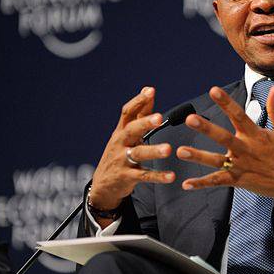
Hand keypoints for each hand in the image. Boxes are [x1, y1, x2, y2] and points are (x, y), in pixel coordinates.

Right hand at [89, 87, 174, 224]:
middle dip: (144, 123)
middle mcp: (120, 143)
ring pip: (138, 153)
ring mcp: (122, 160)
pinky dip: (158, 176)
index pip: (127, 112)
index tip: (151, 91)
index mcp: (121, 131)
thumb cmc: (118, 153)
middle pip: (131, 130)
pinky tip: (171, 176)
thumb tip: (148, 89)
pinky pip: (144, 176)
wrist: (103, 184)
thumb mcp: (125, 133)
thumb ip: (139, 113)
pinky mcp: (127, 177)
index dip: (139, 101)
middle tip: (158, 117)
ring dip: (153, 151)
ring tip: (168, 149)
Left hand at [176, 86, 273, 218]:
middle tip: (190, 119)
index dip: (226, 102)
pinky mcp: (239, 181)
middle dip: (206, 128)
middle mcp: (247, 149)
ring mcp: (242, 166)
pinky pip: (218, 182)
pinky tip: (186, 184)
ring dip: (198, 156)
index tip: (214, 90)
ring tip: (181, 151)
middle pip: (223, 137)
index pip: (239, 115)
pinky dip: (202, 183)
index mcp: (257, 135)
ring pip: (216, 161)